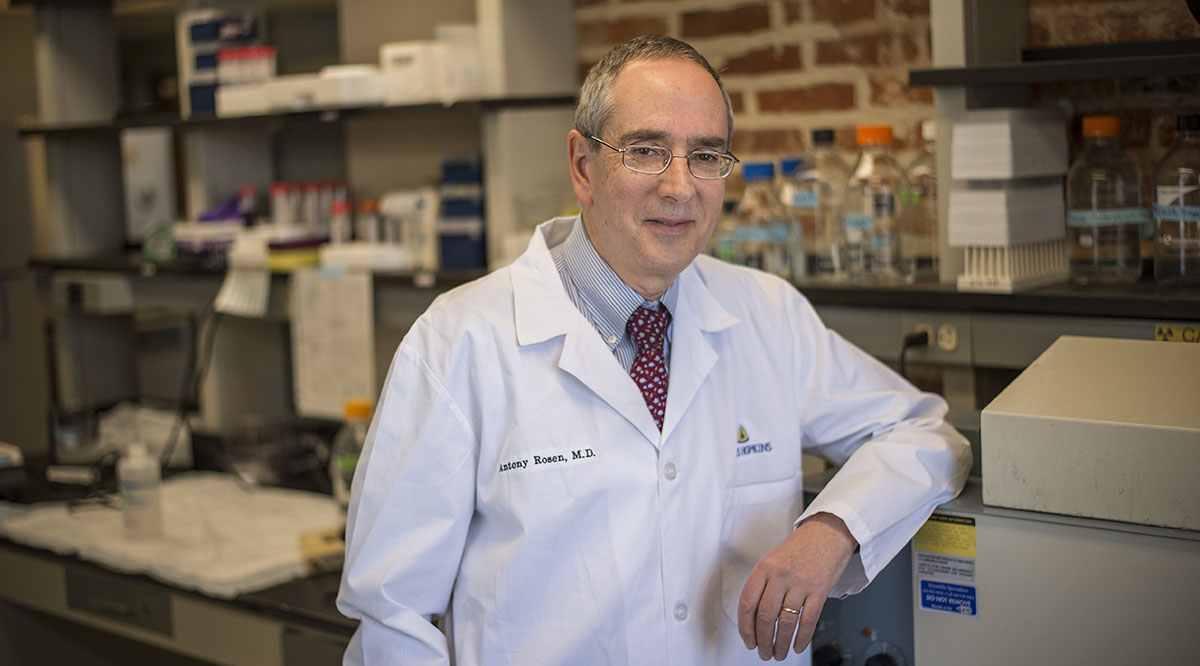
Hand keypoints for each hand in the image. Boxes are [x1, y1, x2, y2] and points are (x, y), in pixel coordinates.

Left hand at [736, 512, 857, 660]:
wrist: (829, 532)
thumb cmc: (801, 547)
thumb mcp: (773, 559)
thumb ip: (763, 584)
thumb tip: (754, 617)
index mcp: (764, 567)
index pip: (747, 604)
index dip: (745, 628)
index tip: (748, 640)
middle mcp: (780, 575)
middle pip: (765, 617)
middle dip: (762, 641)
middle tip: (763, 652)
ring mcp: (800, 583)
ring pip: (786, 623)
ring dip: (780, 644)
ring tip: (778, 653)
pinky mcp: (819, 590)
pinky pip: (808, 621)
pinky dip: (802, 638)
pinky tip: (798, 646)